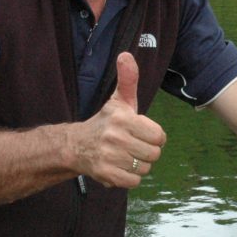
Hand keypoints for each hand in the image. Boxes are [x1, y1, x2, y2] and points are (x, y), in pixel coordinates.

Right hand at [78, 52, 165, 187]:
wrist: (76, 145)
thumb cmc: (106, 122)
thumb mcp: (119, 100)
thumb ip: (128, 79)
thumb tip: (125, 54)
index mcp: (122, 118)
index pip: (160, 136)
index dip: (154, 137)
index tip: (141, 134)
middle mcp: (115, 137)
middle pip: (154, 154)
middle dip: (147, 152)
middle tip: (133, 146)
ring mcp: (109, 157)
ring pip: (145, 169)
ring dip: (138, 165)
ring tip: (125, 156)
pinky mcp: (105, 174)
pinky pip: (134, 182)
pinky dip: (130, 177)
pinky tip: (119, 168)